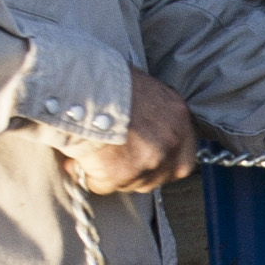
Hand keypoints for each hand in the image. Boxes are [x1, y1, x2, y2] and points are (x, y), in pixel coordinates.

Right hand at [75, 69, 197, 194]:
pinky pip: (104, 185)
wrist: (83, 86)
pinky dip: (91, 177)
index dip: (165, 163)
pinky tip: (79, 161)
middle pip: (161, 175)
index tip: (148, 161)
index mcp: (178, 115)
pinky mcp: (123, 175)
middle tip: (119, 161)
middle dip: (140, 173)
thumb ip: (152, 114)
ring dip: (115, 176)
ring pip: (133, 183)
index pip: (184, 156)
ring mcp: (149, 161)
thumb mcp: (142, 89)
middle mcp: (171, 141)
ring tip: (95, 155)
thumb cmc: (107, 79)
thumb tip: (144, 131)